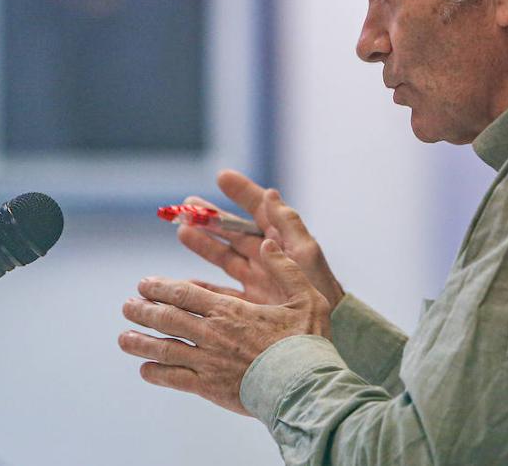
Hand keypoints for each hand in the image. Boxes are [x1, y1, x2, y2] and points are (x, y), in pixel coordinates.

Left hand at [119, 238, 331, 414]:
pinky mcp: (209, 388)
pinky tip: (145, 370)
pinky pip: (175, 379)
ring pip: (164, 348)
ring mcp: (208, 362)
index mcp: (230, 310)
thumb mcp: (306, 297)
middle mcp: (212, 334)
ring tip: (123, 338)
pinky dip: (157, 373)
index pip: (185, 293)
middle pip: (168, 318)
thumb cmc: (308, 343)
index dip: (161, 287)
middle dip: (144, 310)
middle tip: (127, 306)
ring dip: (140, 341)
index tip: (144, 284)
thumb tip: (268, 243)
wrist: (304, 389)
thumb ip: (285, 268)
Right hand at [177, 169, 344, 308]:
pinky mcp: (250, 304)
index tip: (222, 176)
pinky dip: (203, 286)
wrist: (326, 330)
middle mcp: (267, 257)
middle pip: (234, 231)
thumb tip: (270, 193)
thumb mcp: (306, 253)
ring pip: (224, 256)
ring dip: (203, 243)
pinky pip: (221, 291)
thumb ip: (288, 224)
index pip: (259, 210)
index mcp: (281, 240)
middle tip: (185, 205)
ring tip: (181, 229)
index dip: (242, 192)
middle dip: (210, 218)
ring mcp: (257, 279)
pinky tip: (185, 281)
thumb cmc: (321, 290)